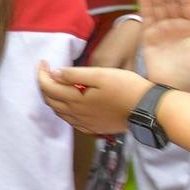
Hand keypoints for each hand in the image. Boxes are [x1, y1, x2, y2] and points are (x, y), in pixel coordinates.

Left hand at [37, 63, 151, 135]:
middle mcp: (75, 114)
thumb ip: (74, 74)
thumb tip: (53, 73)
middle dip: (44, 85)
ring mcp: (84, 123)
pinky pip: (70, 120)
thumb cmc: (126, 87)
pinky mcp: (93, 128)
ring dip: (52, 97)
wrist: (147, 109)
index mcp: (75, 99)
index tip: (43, 62)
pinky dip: (63, 110)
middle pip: (49, 100)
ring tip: (55, 84)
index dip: (41, 74)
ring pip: (58, 112)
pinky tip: (69, 103)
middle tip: (46, 71)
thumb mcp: (100, 74)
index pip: (47, 87)